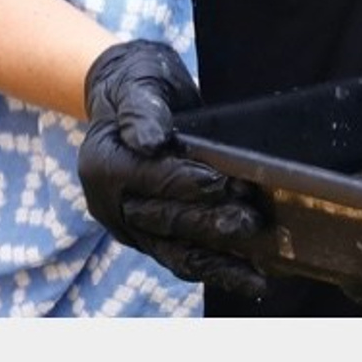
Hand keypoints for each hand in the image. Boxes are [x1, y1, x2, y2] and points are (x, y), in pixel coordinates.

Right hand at [78, 41, 268, 295]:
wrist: (129, 97)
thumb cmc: (137, 83)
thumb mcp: (137, 83)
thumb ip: (143, 111)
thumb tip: (151, 142)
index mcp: (104, 166)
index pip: (149, 179)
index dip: (184, 182)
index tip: (221, 182)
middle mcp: (113, 205)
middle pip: (166, 220)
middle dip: (210, 223)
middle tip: (250, 221)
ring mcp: (133, 226)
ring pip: (176, 253)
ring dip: (218, 265)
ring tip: (257, 275)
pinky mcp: (154, 238)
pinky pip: (185, 259)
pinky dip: (218, 270)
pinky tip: (251, 278)